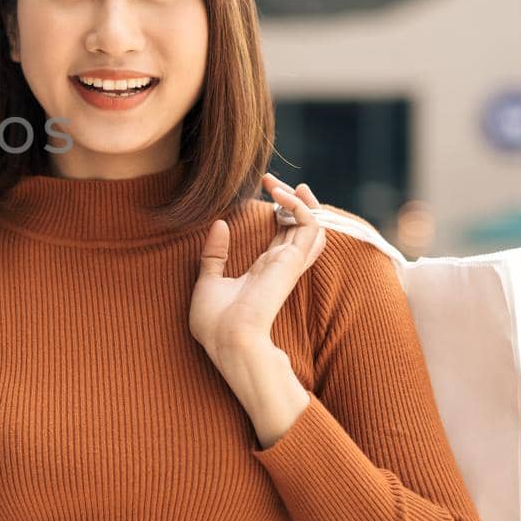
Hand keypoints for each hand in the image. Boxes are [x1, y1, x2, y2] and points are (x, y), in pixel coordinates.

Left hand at [190, 174, 325, 358]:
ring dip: (302, 200)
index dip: (281, 210)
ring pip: (313, 224)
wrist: (226, 341)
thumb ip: (214, 254)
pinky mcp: (291, 261)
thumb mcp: (208, 281)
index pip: (283, 234)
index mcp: (264, 269)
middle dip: (292, 199)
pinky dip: (301, 207)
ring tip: (278, 184)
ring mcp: (289, 263)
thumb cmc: (215, 323)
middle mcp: (281, 264)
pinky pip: (310, 227)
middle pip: (301, 225)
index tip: (266, 187)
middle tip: (271, 180)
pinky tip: (280, 196)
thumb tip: (219, 224)